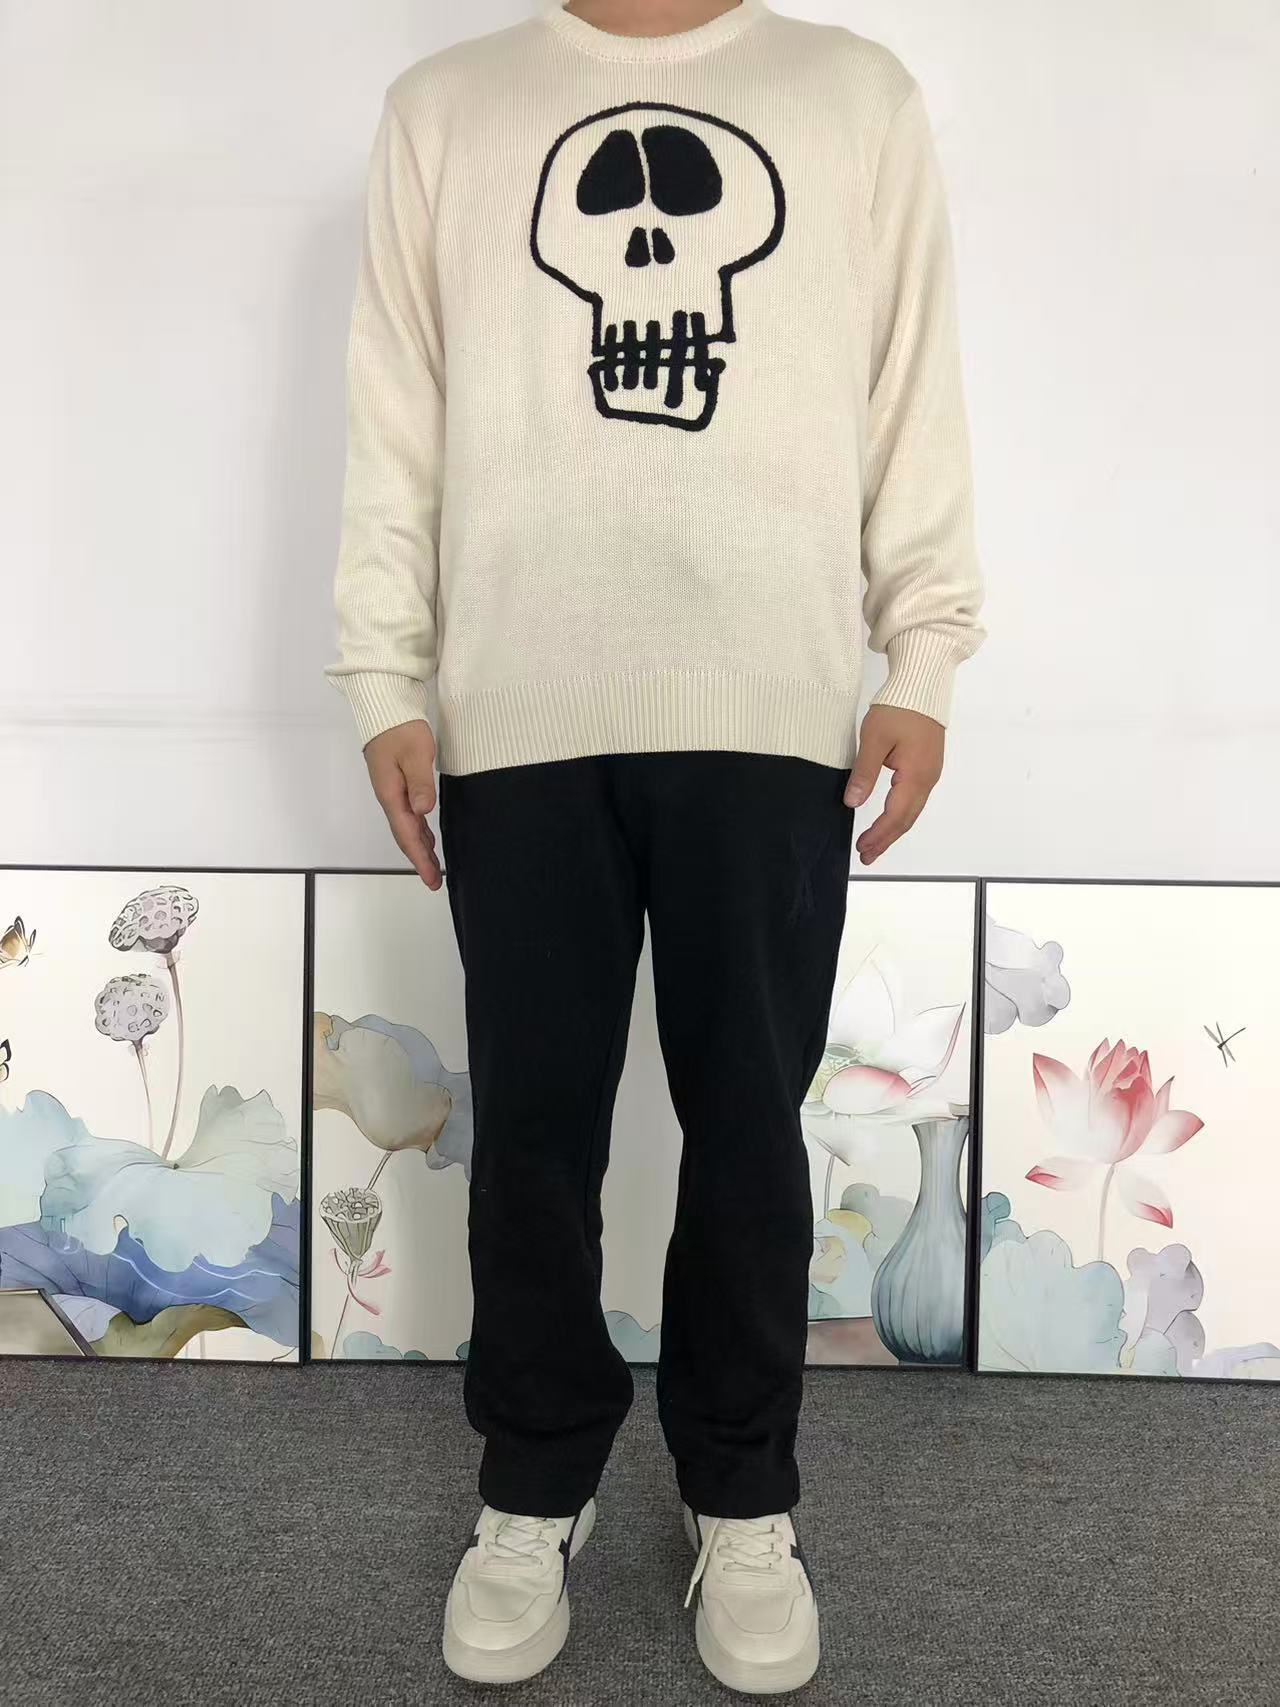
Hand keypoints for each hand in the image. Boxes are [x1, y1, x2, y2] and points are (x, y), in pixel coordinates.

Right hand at [363, 720, 442, 888]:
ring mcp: (392, 791)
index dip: (420, 858)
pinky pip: (408, 815)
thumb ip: (419, 783)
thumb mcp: (415, 753)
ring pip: (407, 827)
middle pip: (405, 836)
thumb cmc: (401, 728)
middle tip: (434, 882)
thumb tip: (422, 811)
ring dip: (420, 848)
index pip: (406, 834)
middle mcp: (389, 796)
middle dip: (419, 860)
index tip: (432, 879)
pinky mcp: (397, 783)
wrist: (385, 708)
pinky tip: (427, 838)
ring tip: (434, 867)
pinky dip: (418, 831)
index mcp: (391, 794)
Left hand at [844, 705, 943, 865]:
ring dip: (893, 830)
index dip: (878, 835)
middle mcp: (928, 779)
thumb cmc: (898, 709)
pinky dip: (900, 815)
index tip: (862, 849)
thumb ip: (865, 772)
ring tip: (874, 845)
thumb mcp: (875, 739)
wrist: (923, 686)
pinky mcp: (928, 767)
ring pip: (912, 811)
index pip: (896, 815)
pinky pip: (915, 800)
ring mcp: (931, 774)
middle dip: (886, 840)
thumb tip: (853, 802)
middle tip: (866, 856)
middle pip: (907, 819)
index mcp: (916, 775)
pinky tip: (889, 819)